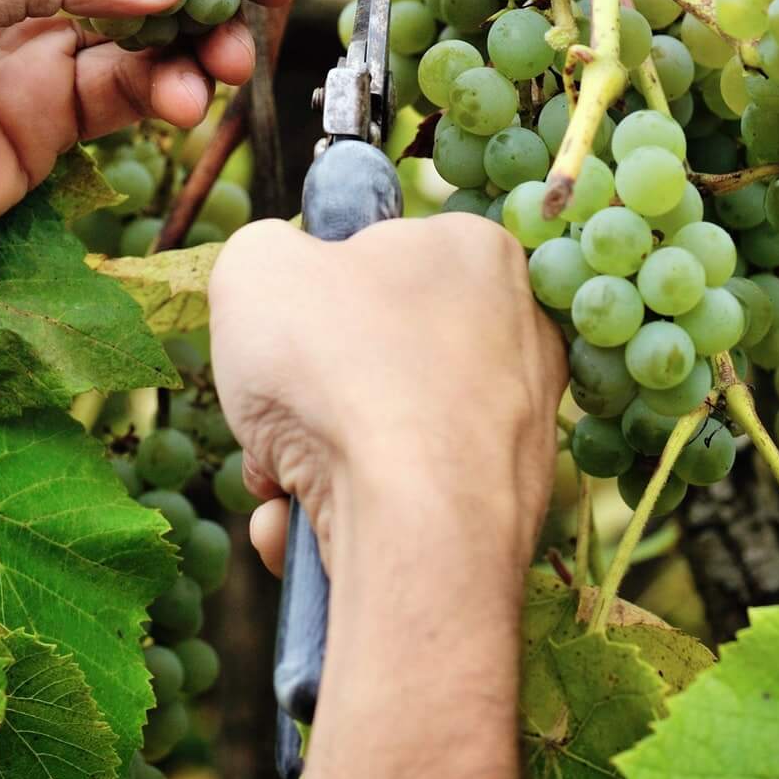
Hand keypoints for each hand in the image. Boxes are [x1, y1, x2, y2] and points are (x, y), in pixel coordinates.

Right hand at [207, 213, 565, 577]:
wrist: (415, 526)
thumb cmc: (335, 369)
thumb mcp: (255, 266)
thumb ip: (263, 254)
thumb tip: (275, 288)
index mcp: (474, 249)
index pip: (379, 255)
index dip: (315, 292)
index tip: (285, 330)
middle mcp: (518, 331)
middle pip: (375, 354)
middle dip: (307, 393)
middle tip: (275, 414)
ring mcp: (522, 424)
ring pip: (385, 433)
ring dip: (313, 461)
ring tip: (282, 484)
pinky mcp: (507, 507)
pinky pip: (409, 498)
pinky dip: (349, 512)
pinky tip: (306, 529)